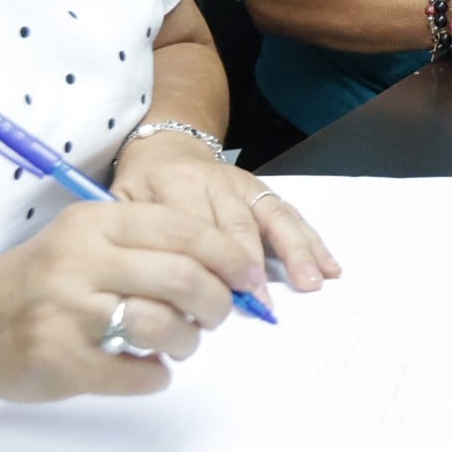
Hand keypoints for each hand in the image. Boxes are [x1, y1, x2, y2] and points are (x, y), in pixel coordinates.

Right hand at [0, 199, 262, 400]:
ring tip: (178, 344)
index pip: (182, 230)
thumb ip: (144, 245)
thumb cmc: (39, 282)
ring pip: (164, 326)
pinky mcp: (64, 361)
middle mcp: (80, 261)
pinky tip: (147, 371)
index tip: (248, 276)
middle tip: (217, 315)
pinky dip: (154, 377)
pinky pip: (137, 375)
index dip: (227, 255)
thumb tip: (226, 268)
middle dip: (217, 302)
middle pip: (183, 278)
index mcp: (93, 223)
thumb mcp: (83, 239)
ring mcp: (69, 313)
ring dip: (187, 341)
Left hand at [110, 132, 338, 300]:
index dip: (209, 264)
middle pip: (237, 224)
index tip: (221, 300)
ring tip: (310, 283)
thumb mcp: (122, 205)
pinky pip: (290, 214)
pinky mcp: (262, 189)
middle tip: (263, 303)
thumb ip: (137, 238)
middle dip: (251, 266)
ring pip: (272, 217)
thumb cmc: (142, 189)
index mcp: (174, 184)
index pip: (194, 228)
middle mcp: (213, 180)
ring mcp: (243, 183)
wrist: (166, 148)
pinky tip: (329, 267)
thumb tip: (156, 290)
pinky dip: (312, 241)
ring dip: (294, 252)